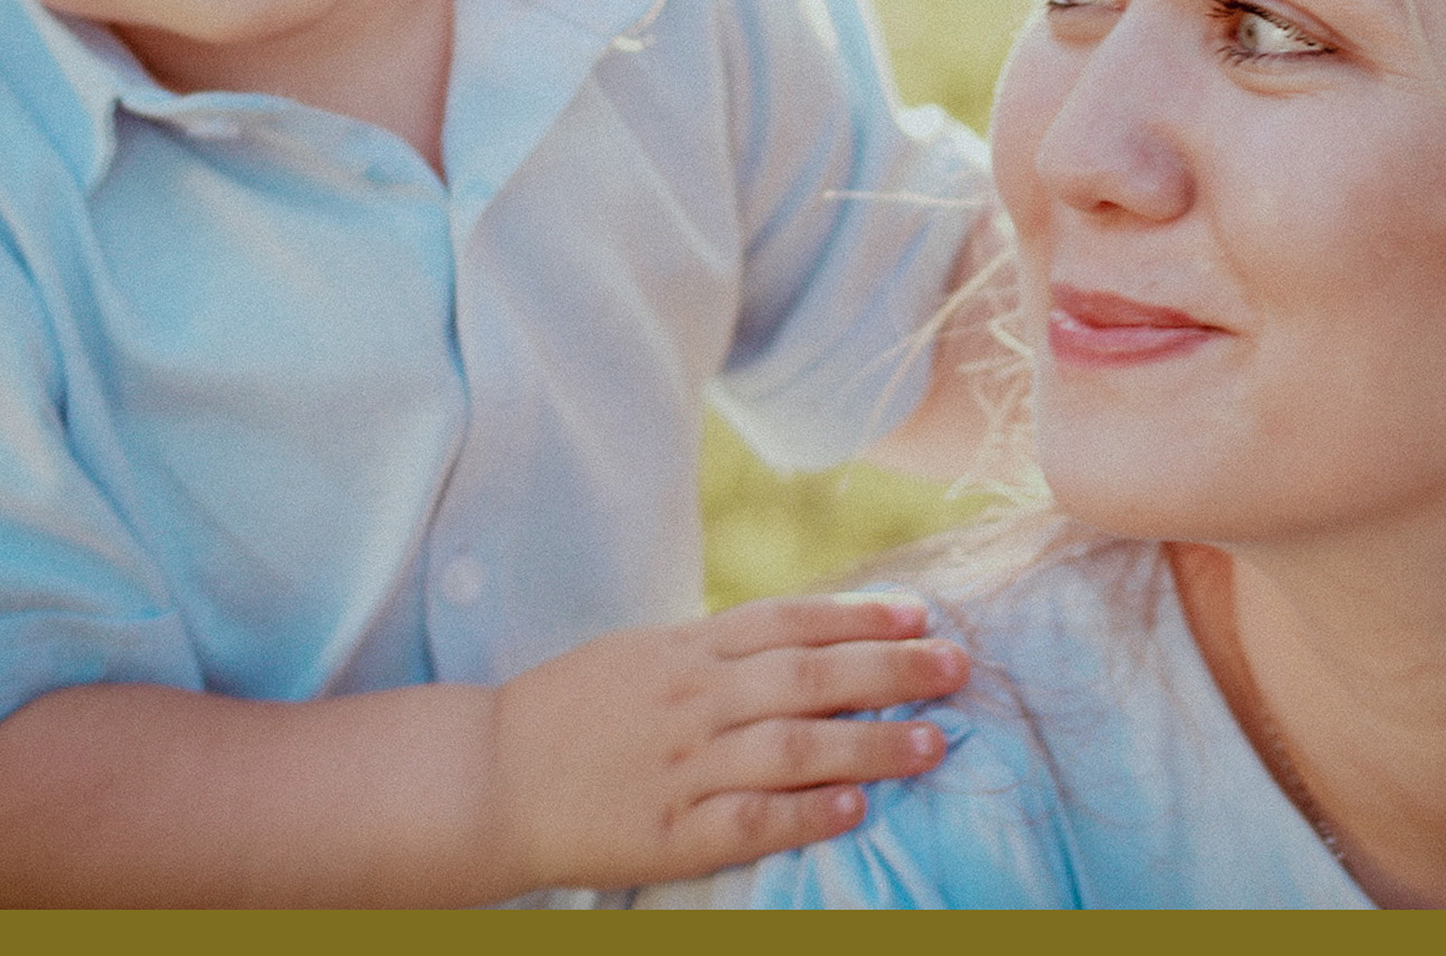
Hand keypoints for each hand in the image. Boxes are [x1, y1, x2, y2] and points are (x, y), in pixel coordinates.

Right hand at [483, 592, 968, 890]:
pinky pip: (747, 821)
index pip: (790, 621)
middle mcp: (691, 701)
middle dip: (890, 669)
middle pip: (807, 676)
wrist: (488, 777)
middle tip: (957, 668)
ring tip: (934, 743)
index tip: (924, 614)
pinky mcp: (667, 833)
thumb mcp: (645, 655)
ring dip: (870, 743)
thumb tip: (812, 638)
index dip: (861, 616)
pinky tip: (853, 809)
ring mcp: (680, 767)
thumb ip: (721, 650)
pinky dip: (803, 814)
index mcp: (686, 650)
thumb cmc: (576, 711)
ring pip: (791, 748)